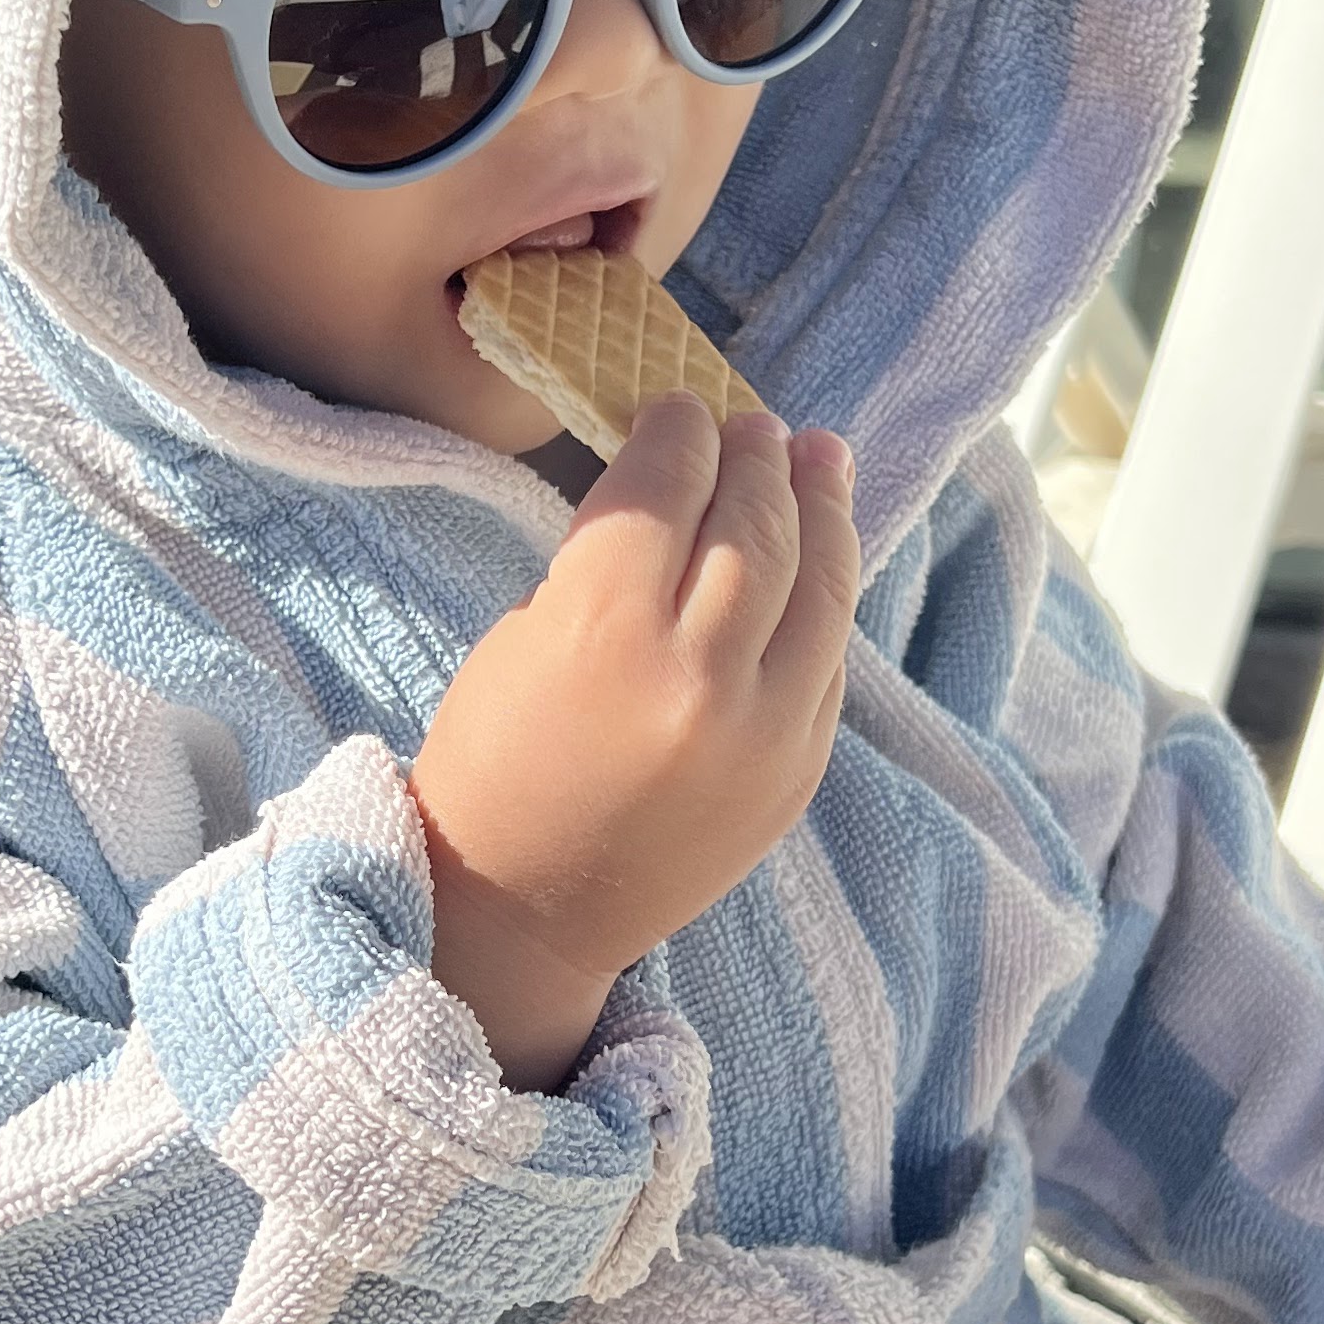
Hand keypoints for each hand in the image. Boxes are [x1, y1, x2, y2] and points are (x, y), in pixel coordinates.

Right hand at [409, 397, 859, 1090]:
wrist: (523, 915)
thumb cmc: (495, 765)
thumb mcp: (520, 639)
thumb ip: (606, 561)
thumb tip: (681, 489)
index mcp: (603, 632)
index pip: (668, 488)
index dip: (680, 433)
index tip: (684, 408)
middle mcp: (698, 677)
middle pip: (754, 527)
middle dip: (757, 460)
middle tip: (758, 424)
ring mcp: (763, 731)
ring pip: (819, 586)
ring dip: (821, 510)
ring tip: (820, 459)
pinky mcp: (797, 772)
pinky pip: (828, 659)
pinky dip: (827, 596)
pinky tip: (823, 555)